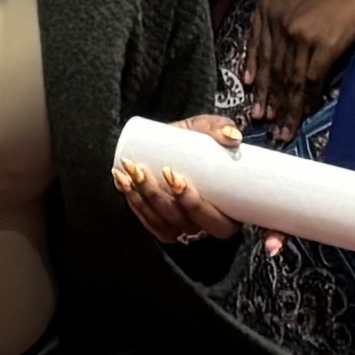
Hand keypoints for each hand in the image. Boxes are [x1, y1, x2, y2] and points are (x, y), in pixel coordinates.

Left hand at [111, 113, 238, 244]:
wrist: (177, 144)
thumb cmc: (200, 142)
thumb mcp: (209, 131)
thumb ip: (221, 128)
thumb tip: (232, 135)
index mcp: (228, 214)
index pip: (217, 224)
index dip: (196, 206)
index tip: (178, 180)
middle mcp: (204, 226)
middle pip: (183, 223)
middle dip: (161, 199)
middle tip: (147, 171)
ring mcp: (181, 226)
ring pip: (162, 223)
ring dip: (143, 198)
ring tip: (132, 169)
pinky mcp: (161, 223)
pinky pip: (147, 220)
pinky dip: (133, 200)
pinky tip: (122, 180)